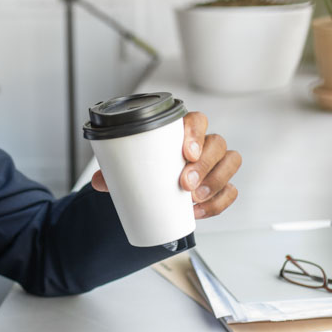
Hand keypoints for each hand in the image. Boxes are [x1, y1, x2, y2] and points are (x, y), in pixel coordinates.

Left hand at [91, 111, 240, 218]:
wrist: (155, 188)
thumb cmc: (148, 167)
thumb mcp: (131, 166)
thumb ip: (115, 170)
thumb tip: (101, 181)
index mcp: (183, 131)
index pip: (198, 120)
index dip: (196, 133)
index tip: (186, 151)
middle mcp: (204, 144)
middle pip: (217, 143)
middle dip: (205, 164)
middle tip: (185, 183)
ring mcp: (216, 164)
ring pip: (231, 163)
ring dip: (215, 181)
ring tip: (194, 198)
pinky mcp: (221, 185)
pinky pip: (230, 190)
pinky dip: (218, 203)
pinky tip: (199, 211)